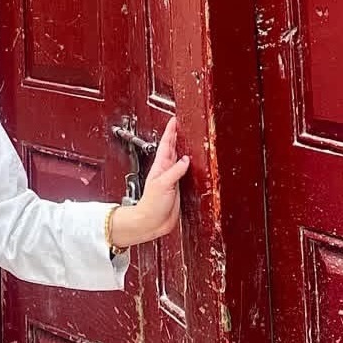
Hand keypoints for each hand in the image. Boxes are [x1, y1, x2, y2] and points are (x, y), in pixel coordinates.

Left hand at [111, 117, 190, 246]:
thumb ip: (175, 172)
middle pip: (172, 149)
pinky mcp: (178, 189)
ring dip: (182, 149)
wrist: (150, 222)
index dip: (170, 132)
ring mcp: (172, 179)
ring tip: (187, 139)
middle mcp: (166, 171)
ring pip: (179, 159)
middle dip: (176, 136)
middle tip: (181, 125)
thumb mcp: (163, 184)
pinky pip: (185, 173)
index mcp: (160, 166)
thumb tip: (185, 160)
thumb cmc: (150, 205)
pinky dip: (189, 166)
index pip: (166, 144)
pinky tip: (192, 163)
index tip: (174, 120)